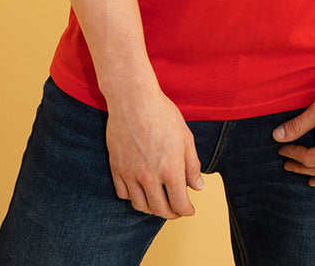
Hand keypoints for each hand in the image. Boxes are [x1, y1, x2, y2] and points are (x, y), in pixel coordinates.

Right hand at [105, 84, 203, 218]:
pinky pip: (123, 193)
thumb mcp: (186, 137)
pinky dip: (133, 197)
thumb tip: (198, 187)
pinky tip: (140, 191)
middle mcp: (149, 177)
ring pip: (140, 205)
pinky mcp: (116, 168)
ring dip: (151, 209)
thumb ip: (192, 165)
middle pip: (160, 210)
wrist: (133, 99)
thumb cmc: (163, 114)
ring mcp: (130, 174)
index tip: (189, 210)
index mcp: (171, 170)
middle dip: (171, 214)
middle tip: (176, 210)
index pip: (179, 204)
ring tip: (158, 203)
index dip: (186, 211)